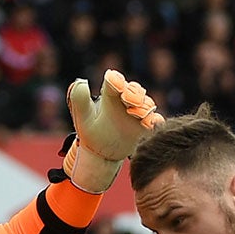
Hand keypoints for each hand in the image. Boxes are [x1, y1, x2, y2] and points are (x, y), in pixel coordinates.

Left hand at [64, 69, 162, 192]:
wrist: (101, 153)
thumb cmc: (90, 132)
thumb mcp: (82, 116)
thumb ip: (79, 99)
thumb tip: (83, 83)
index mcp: (109, 93)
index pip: (114, 80)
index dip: (116, 80)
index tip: (116, 86)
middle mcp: (125, 100)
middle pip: (134, 89)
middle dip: (134, 93)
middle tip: (128, 101)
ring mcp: (137, 112)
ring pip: (146, 103)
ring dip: (144, 106)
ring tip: (137, 114)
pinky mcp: (145, 125)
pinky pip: (155, 120)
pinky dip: (154, 120)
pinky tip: (150, 124)